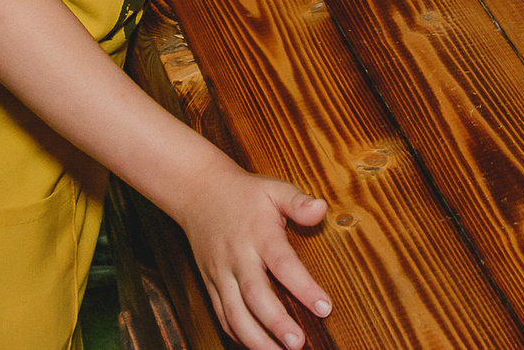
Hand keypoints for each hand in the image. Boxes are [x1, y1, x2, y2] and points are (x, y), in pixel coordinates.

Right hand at [169, 164, 332, 349]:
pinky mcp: (210, 284)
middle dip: (276, 323)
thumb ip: (298, 202)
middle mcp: (238, 258)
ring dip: (254, 339)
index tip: (324, 308)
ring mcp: (220, 274)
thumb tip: (321, 208)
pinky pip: (221, 315)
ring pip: (234, 313)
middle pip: (255, 296)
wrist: (199, 193)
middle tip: (298, 344)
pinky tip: (255, 347)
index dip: (304, 288)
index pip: (284, 265)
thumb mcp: (274, 189)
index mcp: (259, 235)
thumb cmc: (244, 193)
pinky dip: (236, 334)